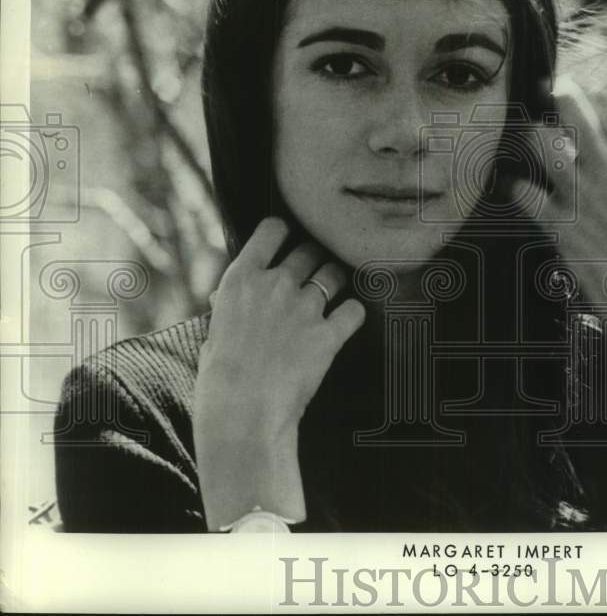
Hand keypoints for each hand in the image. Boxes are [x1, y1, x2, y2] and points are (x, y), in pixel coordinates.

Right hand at [193, 216, 365, 528]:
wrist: (241, 414)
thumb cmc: (219, 380)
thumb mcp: (213, 331)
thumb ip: (229, 308)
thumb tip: (228, 299)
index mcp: (241, 280)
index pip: (271, 230)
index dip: (283, 232)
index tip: (288, 238)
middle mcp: (275, 284)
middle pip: (308, 251)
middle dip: (313, 259)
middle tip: (313, 273)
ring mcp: (305, 307)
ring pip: (334, 274)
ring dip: (336, 281)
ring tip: (333, 294)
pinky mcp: (329, 334)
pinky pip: (355, 310)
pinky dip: (353, 315)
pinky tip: (346, 322)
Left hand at [514, 76, 606, 353]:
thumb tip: (595, 130)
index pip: (605, 103)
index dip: (583, 94)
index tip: (568, 94)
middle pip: (571, 107)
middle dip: (554, 95)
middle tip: (543, 95)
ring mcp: (581, 194)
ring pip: (540, 141)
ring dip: (532, 140)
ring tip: (530, 147)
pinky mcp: (559, 224)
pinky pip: (522, 191)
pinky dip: (517, 188)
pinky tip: (519, 189)